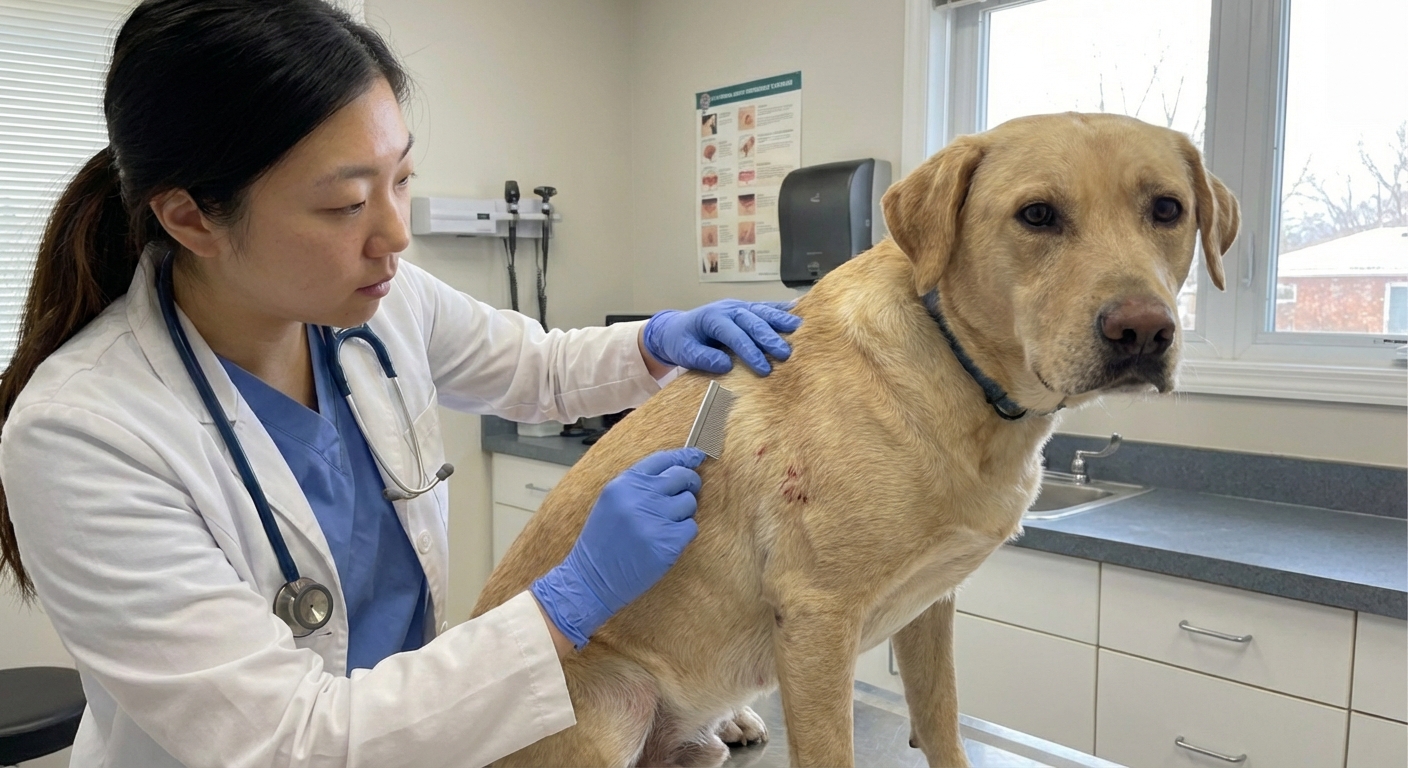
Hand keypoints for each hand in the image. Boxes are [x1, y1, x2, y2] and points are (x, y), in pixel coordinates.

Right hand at [530, 448, 705, 647]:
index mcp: (624, 484)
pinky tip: (665, 541)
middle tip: (687, 491)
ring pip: (690, 503)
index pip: (663, 459)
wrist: (591, 578)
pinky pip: (690, 528)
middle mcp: (640, 497)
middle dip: (690, 483)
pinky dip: (683, 534)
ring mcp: (655, 520)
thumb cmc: (602, 540)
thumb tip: (675, 469)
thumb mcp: (611, 501)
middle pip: (683, 477)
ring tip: (665, 524)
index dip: (684, 457)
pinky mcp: (668, 543)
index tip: (696, 456)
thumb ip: (638, 484)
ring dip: (684, 512)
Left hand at [642, 300, 801, 375]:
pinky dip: (781, 308)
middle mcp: (728, 309)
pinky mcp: (746, 308)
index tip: (763, 369)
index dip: (749, 351)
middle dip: (770, 337)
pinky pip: (765, 306)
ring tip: (800, 329)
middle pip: (752, 321)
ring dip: (781, 320)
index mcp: (712, 318)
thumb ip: (703, 358)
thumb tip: (726, 365)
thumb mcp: (685, 353)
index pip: (734, 334)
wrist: (676, 328)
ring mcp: (738, 306)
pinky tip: (798, 309)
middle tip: (786, 353)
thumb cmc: (681, 341)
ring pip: (762, 310)